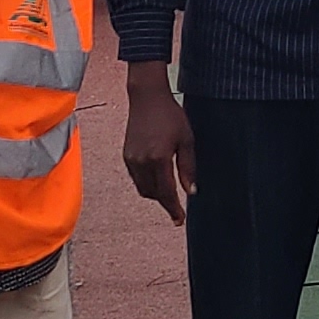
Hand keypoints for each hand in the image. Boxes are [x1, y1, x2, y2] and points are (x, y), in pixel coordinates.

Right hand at [122, 71, 196, 224]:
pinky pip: (137, 179)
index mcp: (159, 159)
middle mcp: (142, 162)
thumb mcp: (187, 140)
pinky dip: (147, 184)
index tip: (180, 220)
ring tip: (169, 191)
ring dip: (156, 194)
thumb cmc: (171, 116)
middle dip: (166, 202)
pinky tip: (158, 177)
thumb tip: (191, 191)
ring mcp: (132, 159)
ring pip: (143, 189)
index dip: (174, 209)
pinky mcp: (127, 156)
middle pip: (154, 194)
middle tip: (178, 206)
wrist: (147, 98)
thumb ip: (188, 168)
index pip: (167, 193)